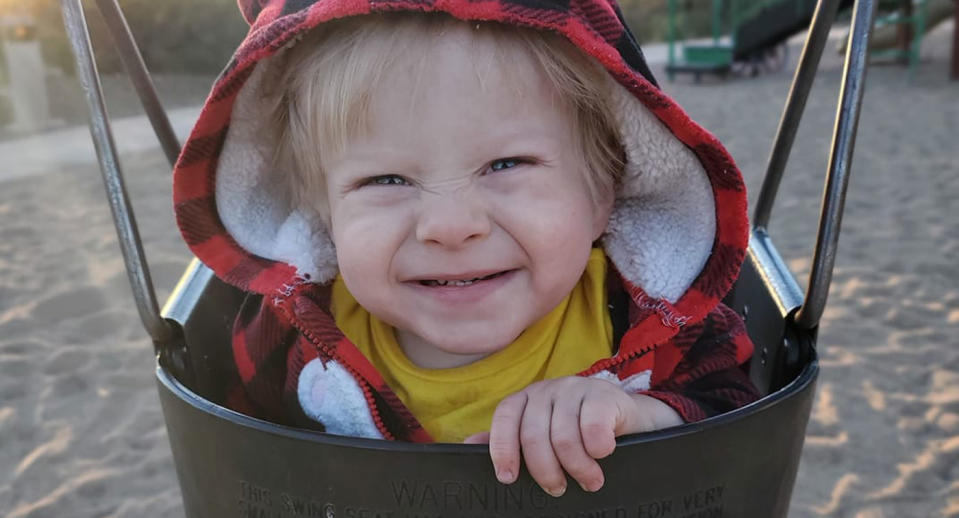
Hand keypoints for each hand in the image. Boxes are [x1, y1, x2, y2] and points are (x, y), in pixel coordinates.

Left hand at [464, 376, 681, 496]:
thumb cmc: (581, 431)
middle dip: (545, 470)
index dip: (503, 448)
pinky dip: (597, 448)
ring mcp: (576, 389)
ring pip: (564, 437)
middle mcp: (547, 390)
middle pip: (534, 435)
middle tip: (558, 489)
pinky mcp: (604, 395)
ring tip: (589, 481)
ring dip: (577, 468)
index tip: (508, 478)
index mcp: (527, 399)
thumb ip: (510, 440)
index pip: (505, 418)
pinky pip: (593, 427)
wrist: (630, 418)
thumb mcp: (545, 434)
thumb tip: (468, 448)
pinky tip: (605, 454)